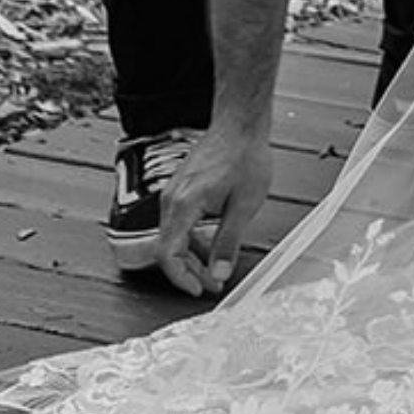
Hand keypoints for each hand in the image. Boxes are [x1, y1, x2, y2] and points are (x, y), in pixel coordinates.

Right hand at [156, 123, 271, 297]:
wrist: (241, 123)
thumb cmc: (245, 154)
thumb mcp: (245, 204)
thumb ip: (229, 241)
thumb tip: (219, 273)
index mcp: (183, 205)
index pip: (169, 254)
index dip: (182, 278)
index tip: (199, 290)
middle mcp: (172, 199)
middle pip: (170, 248)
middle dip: (190, 270)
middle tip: (213, 283)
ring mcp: (174, 192)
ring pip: (174, 236)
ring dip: (192, 255)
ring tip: (215, 268)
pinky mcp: (181, 187)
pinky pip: (180, 221)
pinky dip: (193, 237)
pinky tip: (211, 242)